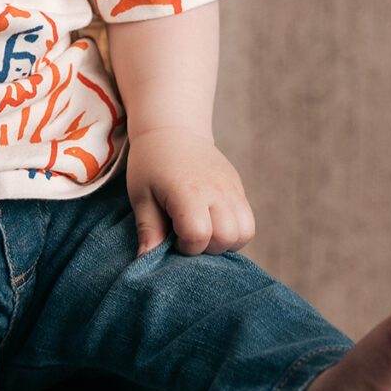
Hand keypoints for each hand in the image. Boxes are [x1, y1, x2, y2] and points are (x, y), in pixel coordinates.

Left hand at [126, 127, 255, 257]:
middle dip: (208, 247)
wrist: (173, 130)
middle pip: (228, 237)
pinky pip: (248, 221)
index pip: (199, 235)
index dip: (185, 246)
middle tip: (189, 235)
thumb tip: (146, 260)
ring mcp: (232, 189)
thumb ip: (148, 228)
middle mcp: (216, 190)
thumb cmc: (151, 163)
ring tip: (205, 231)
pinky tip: (213, 223)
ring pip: (245, 232)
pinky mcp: (239, 188)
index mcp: (188, 191)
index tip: (172, 237)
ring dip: (226, 241)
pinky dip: (234, 231)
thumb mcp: (141, 195)